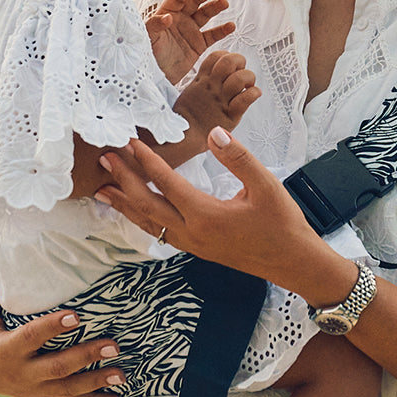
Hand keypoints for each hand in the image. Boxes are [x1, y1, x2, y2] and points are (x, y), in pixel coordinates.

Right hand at [0, 268, 126, 396]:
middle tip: (114, 345)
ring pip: (68, 388)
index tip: (77, 315)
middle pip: (57, 367)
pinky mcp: (42, 396)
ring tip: (122, 375)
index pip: (31, 337)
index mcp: (3, 351)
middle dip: (86, 356)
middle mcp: (21, 374)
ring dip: (97, 382)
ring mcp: (33, 389)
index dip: (53, 327)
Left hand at [97, 131, 353, 304]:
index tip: (131, 142)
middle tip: (106, 159)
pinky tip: (135, 211)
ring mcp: (193, 245)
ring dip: (126, 204)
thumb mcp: (266, 185)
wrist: (293, 262)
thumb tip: (213, 134)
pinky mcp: (198, 249)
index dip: (147, 162)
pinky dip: (142, 219)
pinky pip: (160, 233)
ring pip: (150, 224)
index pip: (168, 184)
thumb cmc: (282, 223)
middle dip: (125, 181)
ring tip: (103, 189)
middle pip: (148, 206)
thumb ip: (239, 158)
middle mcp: (194, 233)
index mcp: (207, 215)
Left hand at [145, 0, 234, 83]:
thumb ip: (155, 26)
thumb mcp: (148, 39)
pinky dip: (222, 30)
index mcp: (166, 13)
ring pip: (205, 14)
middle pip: (195, 1)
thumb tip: (167, 17)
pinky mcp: (199, 45)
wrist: (156, 77)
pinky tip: (231, 26)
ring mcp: (191, 31)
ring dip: (215, 7)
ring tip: (224, 3)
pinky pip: (213, 35)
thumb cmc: (147, 55)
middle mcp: (180, 19)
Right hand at [174, 50, 260, 139]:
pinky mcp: (230, 114)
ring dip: (249, 78)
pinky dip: (255, 93)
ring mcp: (221, 100)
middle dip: (240, 62)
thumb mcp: (189, 94)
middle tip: (240, 72)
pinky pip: (247, 98)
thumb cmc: (186, 119)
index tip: (229, 67)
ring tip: (248, 85)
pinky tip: (254, 95)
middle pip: (229, 61)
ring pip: (241, 77)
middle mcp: (212, 87)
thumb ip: (201, 84)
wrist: (182, 139)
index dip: (226, 56)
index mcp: (201, 80)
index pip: (216, 56)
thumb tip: (210, 78)